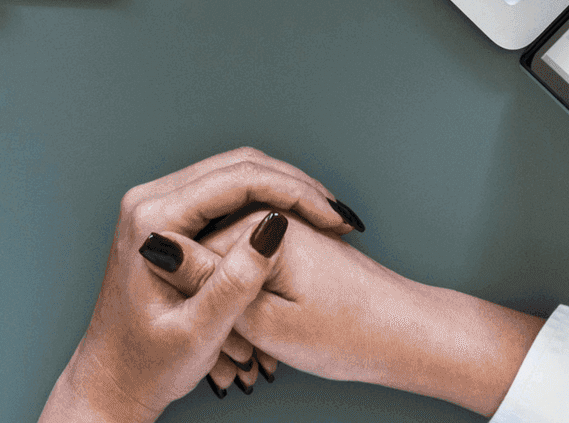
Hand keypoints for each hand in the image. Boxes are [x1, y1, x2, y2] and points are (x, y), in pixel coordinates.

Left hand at [40, 148, 362, 421]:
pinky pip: (223, 192)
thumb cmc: (148, 364)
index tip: (333, 218)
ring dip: (282, 189)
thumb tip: (274, 227)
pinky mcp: (166, 217)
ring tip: (325, 218)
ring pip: (233, 174)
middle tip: (337, 215)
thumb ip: (234, 283)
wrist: (113, 379)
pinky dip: (263, 201)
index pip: (235, 181)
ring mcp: (155, 205)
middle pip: (236, 167)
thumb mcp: (198, 333)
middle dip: (294, 185)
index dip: (293, 193)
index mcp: (152, 220)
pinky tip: (295, 223)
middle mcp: (148, 200)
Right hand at [175, 211, 543, 414]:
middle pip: (207, 253)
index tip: (209, 337)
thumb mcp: (266, 322)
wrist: (408, 335)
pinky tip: (263, 334)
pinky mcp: (294, 244)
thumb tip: (159, 248)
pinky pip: (251, 268)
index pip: (187, 251)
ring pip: (229, 265)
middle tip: (236, 351)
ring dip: (231, 305)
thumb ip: (210, 285)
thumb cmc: (349, 334)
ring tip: (251, 348)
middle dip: (211, 301)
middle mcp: (269, 216)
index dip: (190, 299)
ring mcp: (283, 228)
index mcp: (258, 225)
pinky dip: (251, 302)